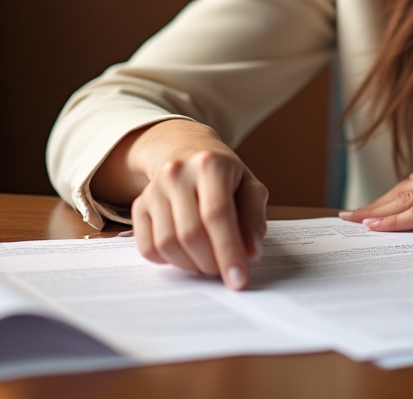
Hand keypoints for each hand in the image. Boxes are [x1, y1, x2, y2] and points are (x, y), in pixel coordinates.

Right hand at [93, 120, 267, 289]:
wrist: (186, 151)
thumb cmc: (224, 174)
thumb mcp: (248, 186)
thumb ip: (254, 217)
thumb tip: (251, 252)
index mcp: (210, 164)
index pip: (218, 214)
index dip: (229, 251)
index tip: (239, 280)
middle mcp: (177, 173)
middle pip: (191, 233)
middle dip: (211, 263)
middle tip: (224, 273)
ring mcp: (154, 189)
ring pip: (167, 244)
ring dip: (191, 265)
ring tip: (208, 263)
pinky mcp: (138, 205)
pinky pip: (148, 247)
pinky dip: (169, 261)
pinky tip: (187, 254)